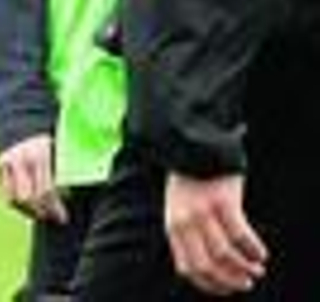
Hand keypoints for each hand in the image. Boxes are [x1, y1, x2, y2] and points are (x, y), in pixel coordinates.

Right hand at [0, 134, 67, 223]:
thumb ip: (65, 172)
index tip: (62, 217)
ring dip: (29, 210)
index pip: (45, 190)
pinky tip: (30, 206)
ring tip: (42, 212)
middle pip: (28, 197)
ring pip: (14, 198)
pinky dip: (18, 204)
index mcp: (40, 154)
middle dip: (42, 211)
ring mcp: (7, 162)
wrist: (24, 119)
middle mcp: (21, 159)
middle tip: (53, 216)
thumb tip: (70, 196)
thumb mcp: (60, 150)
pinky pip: (6, 193)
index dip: (55, 208)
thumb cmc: (50, 140)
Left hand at [165, 171, 265, 294]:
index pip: (188, 268)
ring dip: (245, 267)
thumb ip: (188, 235)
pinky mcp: (223, 202)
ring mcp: (203, 212)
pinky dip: (254, 248)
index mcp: (172, 227)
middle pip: (207, 265)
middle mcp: (185, 222)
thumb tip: (210, 268)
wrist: (193, 147)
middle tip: (246, 283)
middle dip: (229, 280)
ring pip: (225, 253)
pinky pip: (241, 235)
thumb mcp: (179, 210)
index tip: (226, 290)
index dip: (209, 285)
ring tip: (257, 269)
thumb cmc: (190, 182)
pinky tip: (261, 253)